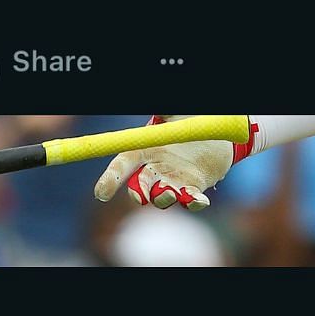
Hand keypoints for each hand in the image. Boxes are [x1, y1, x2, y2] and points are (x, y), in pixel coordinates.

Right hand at [92, 115, 249, 210]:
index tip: (101, 194)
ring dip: (164, 199)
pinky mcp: (194, 190)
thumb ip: (164, 115)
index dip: (110, 179)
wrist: (213, 135)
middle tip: (141, 197)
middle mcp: (154, 171)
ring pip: (163, 198)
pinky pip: (192, 201)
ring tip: (170, 194)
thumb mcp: (173, 116)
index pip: (122, 166)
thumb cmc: (185, 122)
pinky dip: (194, 203)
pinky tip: (198, 200)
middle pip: (140, 186)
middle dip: (138, 193)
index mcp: (143, 151)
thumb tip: (159, 112)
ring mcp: (173, 183)